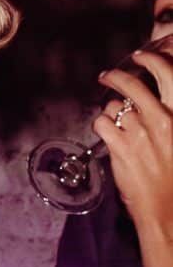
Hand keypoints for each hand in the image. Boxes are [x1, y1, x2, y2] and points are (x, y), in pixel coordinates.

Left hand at [96, 51, 172, 234]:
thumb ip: (170, 117)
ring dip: (111, 112)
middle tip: (107, 75)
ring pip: (114, 106)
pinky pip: (101, 123)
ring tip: (114, 124)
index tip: (141, 56)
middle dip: (116, 76)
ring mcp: (139, 134)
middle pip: (133, 84)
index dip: (152, 59)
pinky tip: (107, 135)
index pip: (168, 73)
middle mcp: (162, 120)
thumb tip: (152, 103)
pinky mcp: (120, 148)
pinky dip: (101, 126)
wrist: (168, 210)